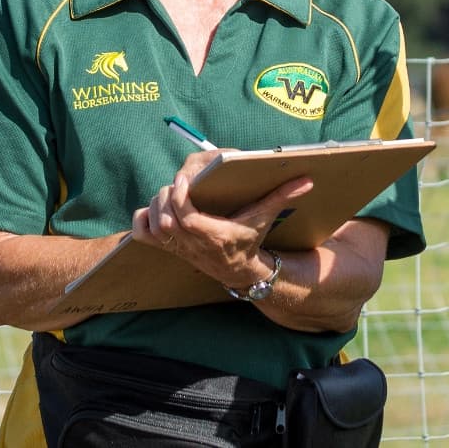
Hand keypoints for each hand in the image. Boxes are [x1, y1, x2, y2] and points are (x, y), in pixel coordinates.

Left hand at [131, 150, 312, 287]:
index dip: (180, 198)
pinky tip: (153, 208)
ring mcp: (177, 247)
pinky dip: (141, 220)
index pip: (187, 218)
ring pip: (153, 227)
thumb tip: (307, 179)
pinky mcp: (167, 247)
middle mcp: (192, 243)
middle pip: (166, 220)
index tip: (184, 179)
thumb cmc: (250, 238)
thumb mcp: (266, 217)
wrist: (236, 270)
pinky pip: (142, 235)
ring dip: (156, 206)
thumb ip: (283, 196)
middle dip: (167, 197)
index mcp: (214, 234)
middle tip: (178, 182)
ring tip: (169, 192)